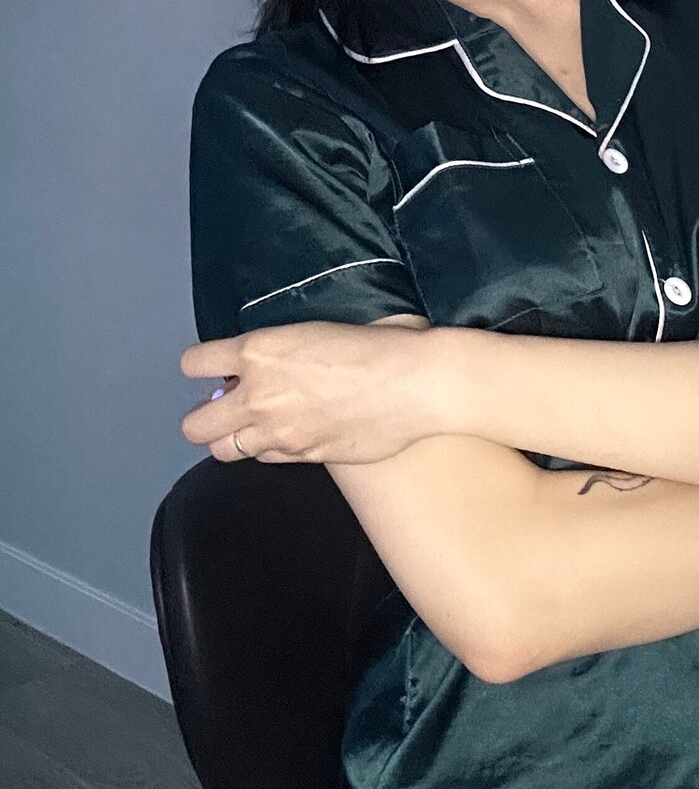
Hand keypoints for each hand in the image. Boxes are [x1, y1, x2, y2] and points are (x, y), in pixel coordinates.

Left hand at [178, 316, 436, 463]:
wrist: (414, 382)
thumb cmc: (374, 345)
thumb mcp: (311, 331)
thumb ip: (272, 352)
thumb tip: (254, 368)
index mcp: (258, 350)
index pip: (194, 363)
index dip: (201, 366)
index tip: (214, 369)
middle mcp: (258, 394)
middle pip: (194, 424)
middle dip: (204, 415)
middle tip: (227, 407)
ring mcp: (278, 431)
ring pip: (223, 450)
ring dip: (233, 436)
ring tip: (256, 424)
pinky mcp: (301, 456)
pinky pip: (264, 457)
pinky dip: (269, 448)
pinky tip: (290, 433)